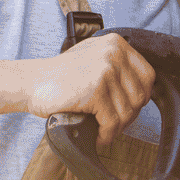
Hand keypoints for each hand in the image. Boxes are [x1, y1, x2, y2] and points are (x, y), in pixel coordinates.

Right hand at [21, 34, 155, 146]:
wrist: (31, 82)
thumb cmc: (61, 76)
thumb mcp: (93, 58)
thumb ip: (118, 67)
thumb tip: (144, 92)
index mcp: (116, 43)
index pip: (148, 75)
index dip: (140, 96)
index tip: (130, 108)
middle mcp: (113, 53)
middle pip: (140, 95)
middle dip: (129, 115)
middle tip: (114, 124)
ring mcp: (105, 70)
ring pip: (127, 111)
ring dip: (117, 128)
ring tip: (104, 130)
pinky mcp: (96, 90)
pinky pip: (112, 121)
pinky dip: (107, 134)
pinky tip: (99, 135)